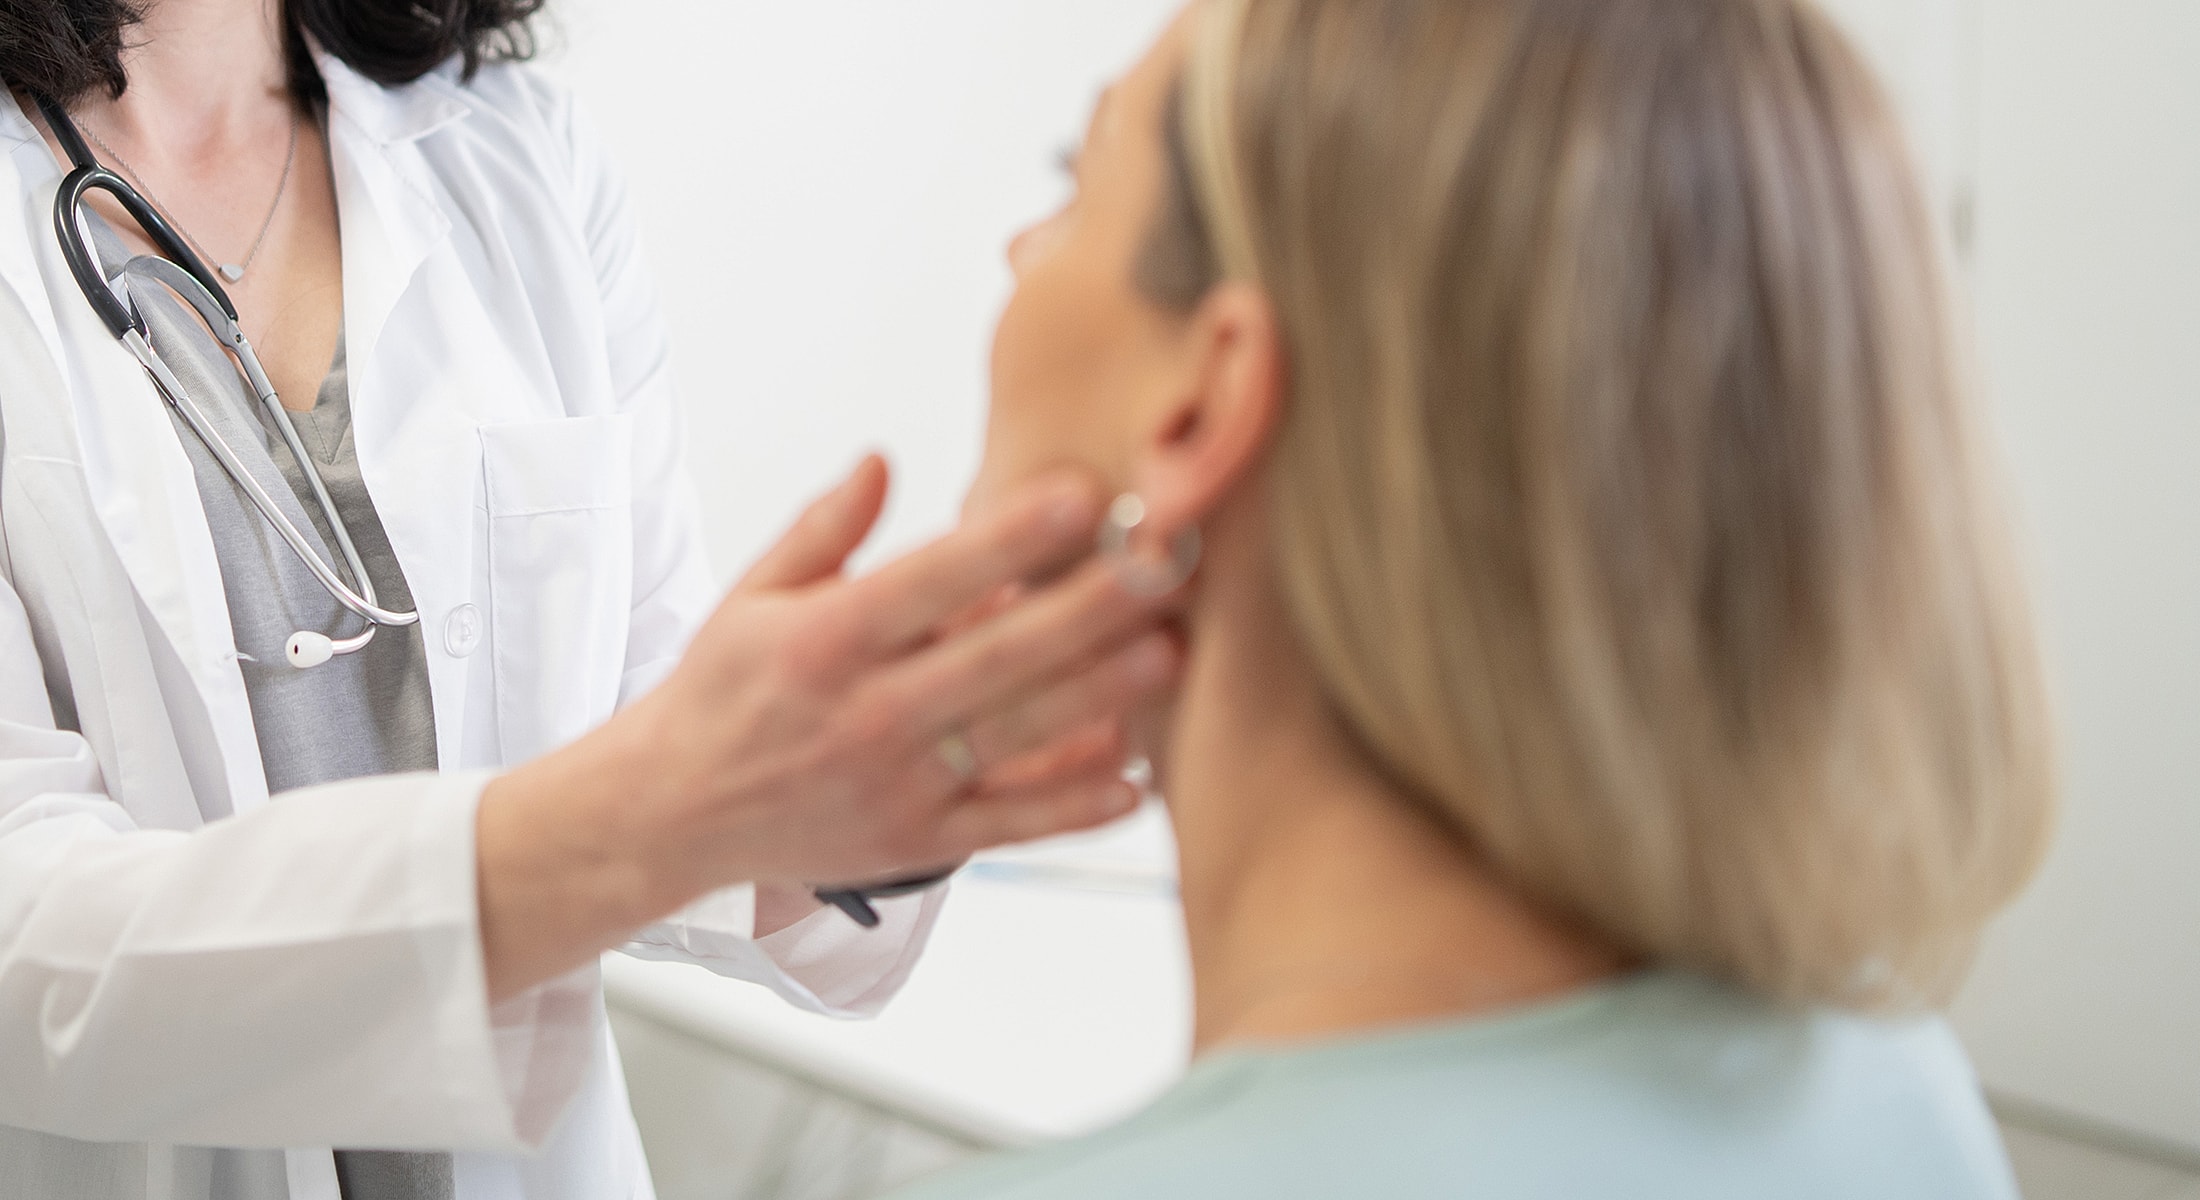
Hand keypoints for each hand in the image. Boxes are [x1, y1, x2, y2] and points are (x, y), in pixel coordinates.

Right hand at [477, 457, 1180, 999]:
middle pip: (993, 656)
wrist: (667, 814)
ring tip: (1168, 656)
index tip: (1082, 496)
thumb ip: (824, 531)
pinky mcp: (914, 843)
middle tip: (1165, 565)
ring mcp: (894, 784)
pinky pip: (1007, 825)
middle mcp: (864, 713)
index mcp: (824, 639)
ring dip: (1096, 700)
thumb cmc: (721, 692)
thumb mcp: (751, 597)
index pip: (930, 579)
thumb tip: (881, 460)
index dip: (1007, 538)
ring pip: (1012, 737)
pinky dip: (1070, 810)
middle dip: (1085, 610)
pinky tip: (1134, 784)